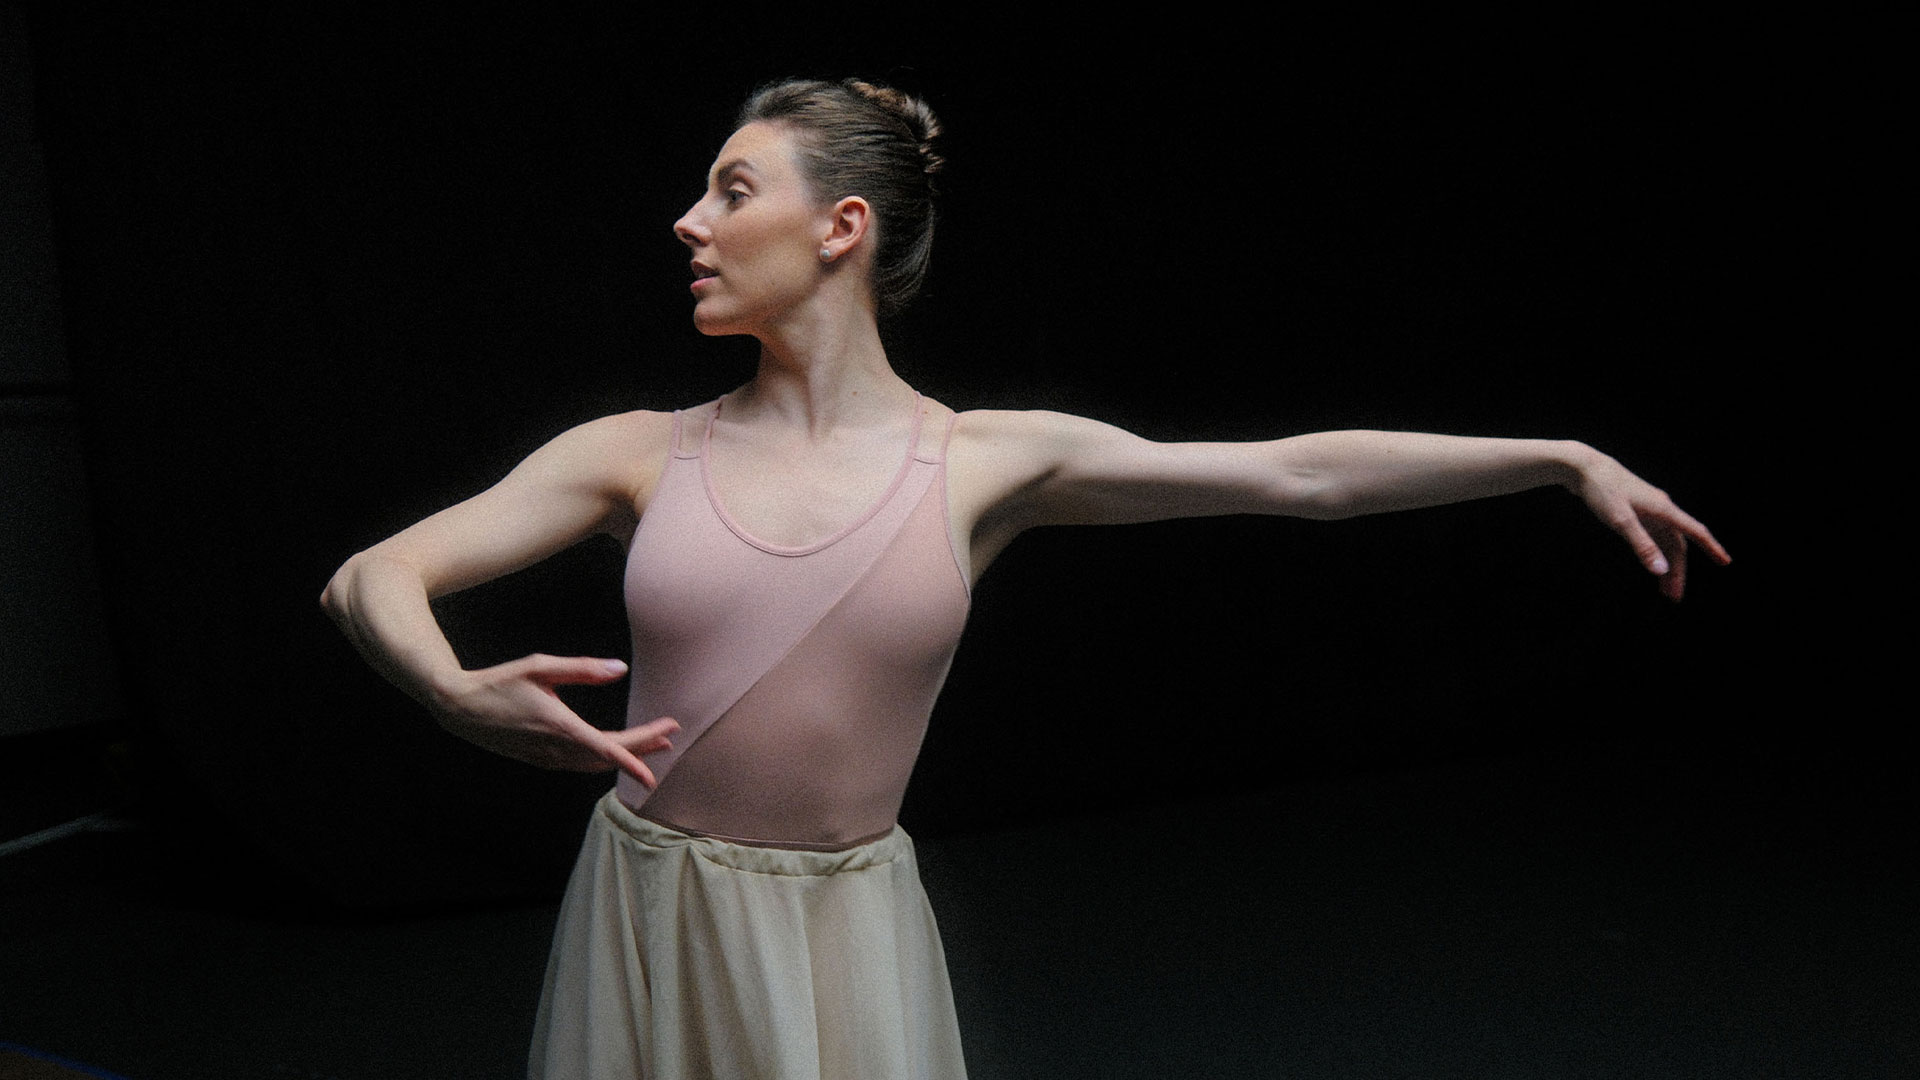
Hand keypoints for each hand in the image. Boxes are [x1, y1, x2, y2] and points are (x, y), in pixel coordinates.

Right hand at [432, 654, 678, 786]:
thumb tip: (620, 669)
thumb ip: (582, 669)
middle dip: (643, 748)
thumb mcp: (540, 666)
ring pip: (595, 765)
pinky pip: (580, 766)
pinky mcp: (541, 760)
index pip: (608, 747)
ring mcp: (547, 758)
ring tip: (655, 745)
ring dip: (626, 756)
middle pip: (608, 757)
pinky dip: (604, 761)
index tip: (664, 746)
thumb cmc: (499, 682)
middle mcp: (555, 748)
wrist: (460, 708)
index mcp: (559, 726)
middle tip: (670, 735)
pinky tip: (616, 751)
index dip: (638, 753)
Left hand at [1570, 449, 1729, 600]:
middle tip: (1674, 596)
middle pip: (1678, 545)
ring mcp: (1649, 510)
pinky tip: (1653, 564)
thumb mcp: (1621, 521)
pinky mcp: (1636, 511)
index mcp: (1663, 509)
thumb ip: (1642, 546)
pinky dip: (1655, 553)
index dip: (1712, 547)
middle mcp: (1661, 509)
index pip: (1695, 532)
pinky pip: (1653, 537)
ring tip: (1663, 589)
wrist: (1583, 468)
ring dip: (1666, 565)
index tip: (1725, 562)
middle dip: (1678, 571)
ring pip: (1665, 542)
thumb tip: (1661, 571)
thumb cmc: (1602, 491)